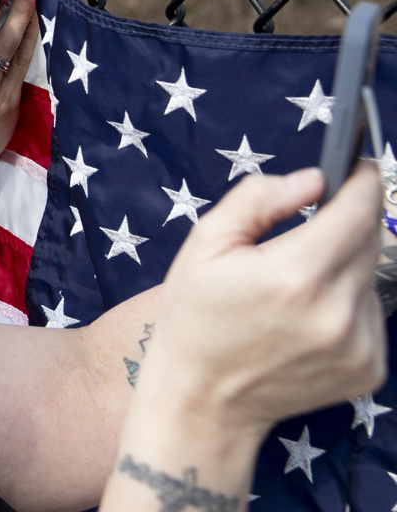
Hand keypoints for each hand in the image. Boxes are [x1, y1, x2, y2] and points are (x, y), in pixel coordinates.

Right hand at [141, 163, 384, 438]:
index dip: (363, 181)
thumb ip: (259, 199)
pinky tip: (307, 317)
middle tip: (306, 232)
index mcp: (294, 275)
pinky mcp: (369, 369)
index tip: (358, 167)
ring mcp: (358, 346)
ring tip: (295, 287)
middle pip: (369, 241)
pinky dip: (346, 305)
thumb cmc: (196, 317)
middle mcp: (336, 312)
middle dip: (345, 223)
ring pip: (369, 278)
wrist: (204, 400)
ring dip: (343, 267)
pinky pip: (370, 315)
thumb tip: (313, 180)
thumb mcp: (205, 243)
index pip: (358, 212)